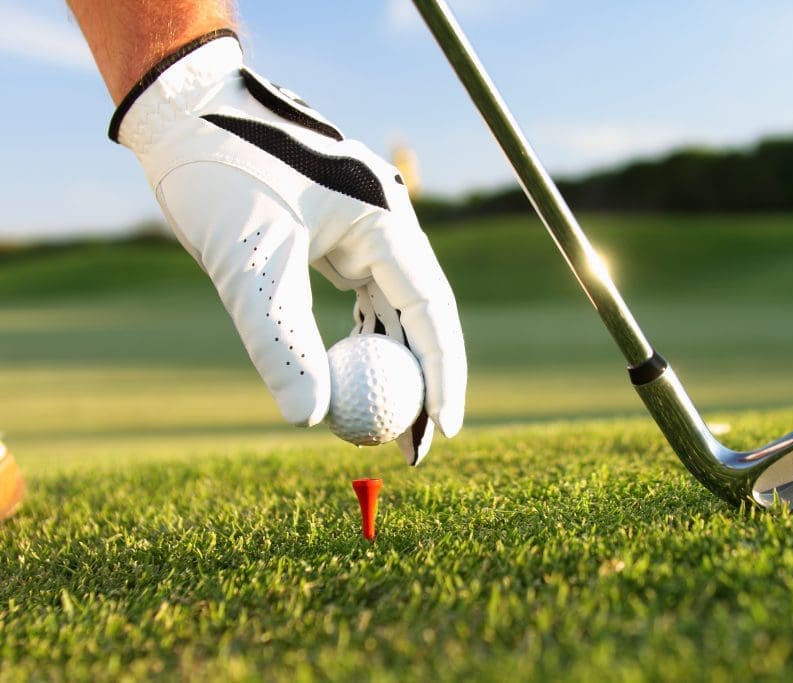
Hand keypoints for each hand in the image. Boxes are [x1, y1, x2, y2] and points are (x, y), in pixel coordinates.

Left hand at [110, 31, 465, 463]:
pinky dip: (358, 343)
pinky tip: (355, 380)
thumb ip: (281, 339)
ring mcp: (362, 230)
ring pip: (391, 312)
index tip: (442, 430)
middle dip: (422, 383)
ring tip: (388, 429)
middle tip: (413, 447)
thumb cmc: (219, 170)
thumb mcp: (249, 261)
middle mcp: (384, 224)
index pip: (430, 308)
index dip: (442, 373)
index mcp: (385, 218)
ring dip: (391, 368)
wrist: (184, 110)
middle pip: (419, 316)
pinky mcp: (335, 238)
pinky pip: (360, 301)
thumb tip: (309, 418)